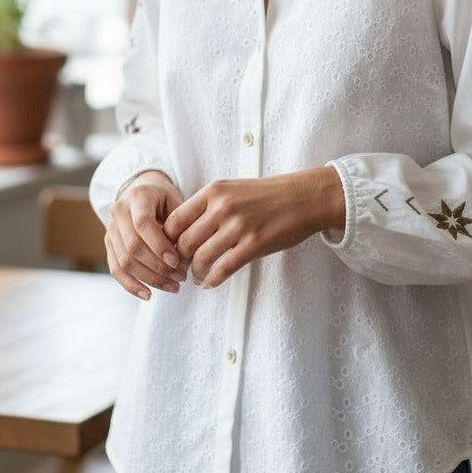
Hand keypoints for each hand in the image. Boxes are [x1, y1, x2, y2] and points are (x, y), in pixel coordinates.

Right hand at [106, 171, 186, 299]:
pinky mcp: (109, 244)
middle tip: (181, 279)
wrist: (145, 191)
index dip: (159, 246)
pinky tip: (148, 295)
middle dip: (158, 267)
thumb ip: (179, 225)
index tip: (177, 262)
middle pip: (133, 246)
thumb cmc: (167, 199)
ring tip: (172, 287)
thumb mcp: (177, 202)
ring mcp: (111, 228)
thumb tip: (183, 258)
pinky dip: (131, 285)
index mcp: (138, 196)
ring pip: (124, 261)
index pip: (143, 224)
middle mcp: (119, 211)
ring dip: (149, 279)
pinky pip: (116, 269)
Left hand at [166, 167, 345, 288]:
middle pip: (184, 242)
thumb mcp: (232, 189)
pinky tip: (211, 283)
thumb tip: (182, 232)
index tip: (172, 251)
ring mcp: (238, 226)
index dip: (168, 241)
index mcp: (214, 191)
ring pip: (201, 258)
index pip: (175, 221)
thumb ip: (208, 206)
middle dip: (180, 261)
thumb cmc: (267, 195)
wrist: (304, 197)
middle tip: (183, 269)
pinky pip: (224, 268)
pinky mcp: (254, 244)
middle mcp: (222, 207)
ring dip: (196, 273)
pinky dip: (213, 279)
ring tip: (198, 277)